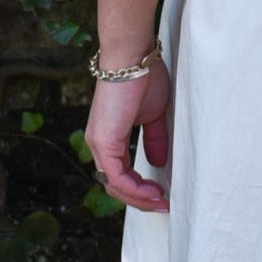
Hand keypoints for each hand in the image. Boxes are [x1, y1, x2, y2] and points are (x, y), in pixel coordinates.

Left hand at [85, 56, 171, 213]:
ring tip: (161, 201)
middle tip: (163, 204)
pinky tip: (153, 192)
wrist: (133, 57)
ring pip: (114, 186)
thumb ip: (154, 139)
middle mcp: (98, 143)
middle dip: (140, 199)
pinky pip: (116, 177)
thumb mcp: (154, 114)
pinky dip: (134, 189)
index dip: (140, 188)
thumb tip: (159, 162)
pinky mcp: (103, 142)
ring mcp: (98, 143)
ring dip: (139, 198)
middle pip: (115, 185)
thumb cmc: (144, 76)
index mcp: (108, 136)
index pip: (119, 174)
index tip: (163, 193)